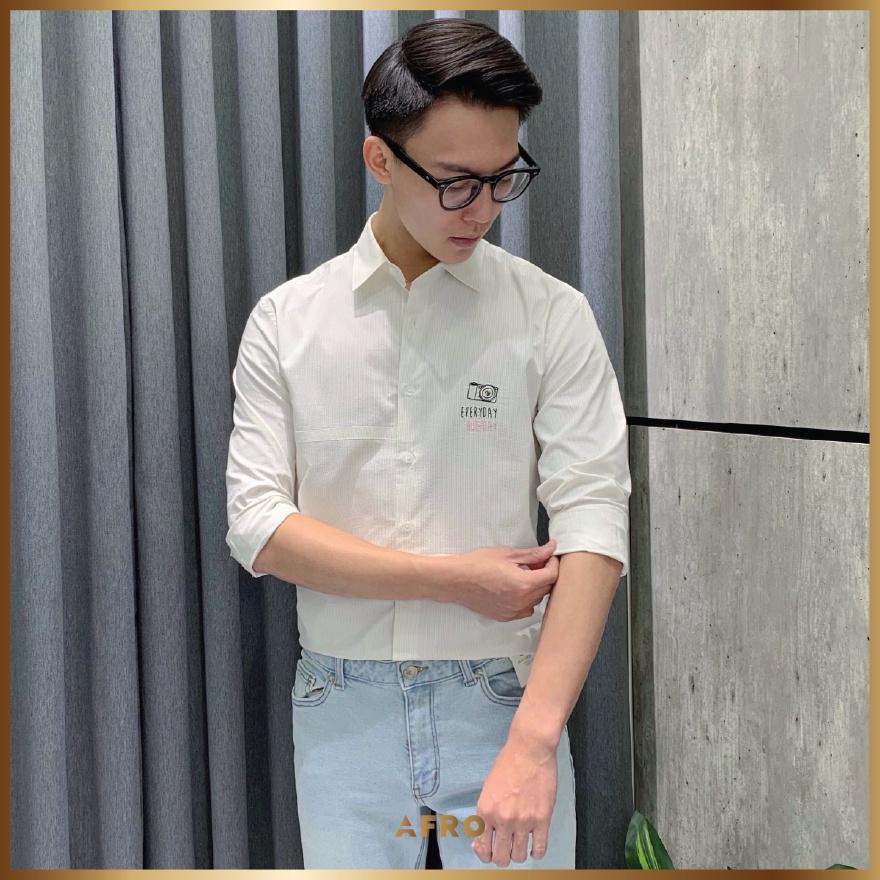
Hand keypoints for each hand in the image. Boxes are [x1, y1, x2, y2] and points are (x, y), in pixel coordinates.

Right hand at [446, 539, 558, 621]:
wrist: (456, 580)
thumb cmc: (478, 564)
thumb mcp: (507, 554)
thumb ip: (533, 554)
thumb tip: (550, 548)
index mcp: (524, 584)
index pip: (552, 575)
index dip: (554, 563)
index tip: (549, 556)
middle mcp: (522, 601)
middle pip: (546, 589)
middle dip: (545, 574)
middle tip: (535, 562)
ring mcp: (514, 611)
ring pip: (537, 600)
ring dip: (536, 588)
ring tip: (523, 575)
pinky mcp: (505, 617)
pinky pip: (525, 609)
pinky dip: (525, 599)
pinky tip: (514, 588)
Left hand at [471, 732, 558, 865]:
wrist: (529, 749)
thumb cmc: (508, 762)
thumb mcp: (488, 787)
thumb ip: (487, 811)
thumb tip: (485, 832)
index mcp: (486, 810)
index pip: (482, 847)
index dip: (485, 853)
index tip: (489, 850)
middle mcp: (502, 819)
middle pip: (500, 858)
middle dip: (501, 857)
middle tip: (505, 850)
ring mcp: (523, 821)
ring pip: (519, 856)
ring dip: (518, 854)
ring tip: (520, 844)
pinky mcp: (542, 819)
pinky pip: (539, 849)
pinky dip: (535, 852)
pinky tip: (534, 845)